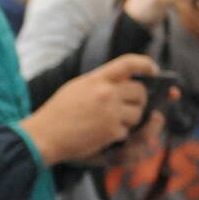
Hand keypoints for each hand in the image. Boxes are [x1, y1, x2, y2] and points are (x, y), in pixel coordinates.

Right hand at [21, 54, 156, 164]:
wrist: (44, 135)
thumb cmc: (58, 113)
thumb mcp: (77, 88)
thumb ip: (100, 83)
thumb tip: (124, 84)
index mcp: (96, 79)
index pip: (128, 64)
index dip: (145, 64)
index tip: (154, 70)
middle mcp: (106, 92)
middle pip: (140, 91)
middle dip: (140, 100)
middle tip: (133, 106)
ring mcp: (110, 112)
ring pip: (137, 114)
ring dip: (130, 120)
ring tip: (110, 122)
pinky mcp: (111, 131)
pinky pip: (126, 132)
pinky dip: (117, 135)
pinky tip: (101, 135)